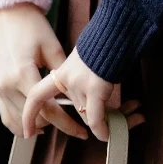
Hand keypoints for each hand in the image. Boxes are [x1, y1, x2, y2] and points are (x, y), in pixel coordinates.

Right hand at [0, 2, 88, 139]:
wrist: (3, 12)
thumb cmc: (29, 24)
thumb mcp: (51, 46)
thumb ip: (62, 74)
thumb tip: (77, 95)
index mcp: (22, 74)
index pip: (48, 110)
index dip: (67, 124)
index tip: (82, 131)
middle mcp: (7, 86)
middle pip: (34, 119)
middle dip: (56, 125)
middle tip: (75, 127)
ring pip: (18, 122)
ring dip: (39, 126)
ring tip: (59, 123)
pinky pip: (6, 116)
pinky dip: (20, 124)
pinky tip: (36, 124)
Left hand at [22, 49, 144, 140]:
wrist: (114, 30)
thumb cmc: (102, 44)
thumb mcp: (84, 62)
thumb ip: (81, 83)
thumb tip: (86, 106)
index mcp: (61, 73)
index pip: (37, 96)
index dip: (30, 115)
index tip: (28, 132)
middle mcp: (67, 80)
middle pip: (78, 109)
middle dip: (91, 124)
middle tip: (100, 131)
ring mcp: (80, 84)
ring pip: (90, 115)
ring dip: (111, 121)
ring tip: (134, 117)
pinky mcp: (95, 88)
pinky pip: (95, 118)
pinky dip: (102, 129)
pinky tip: (109, 133)